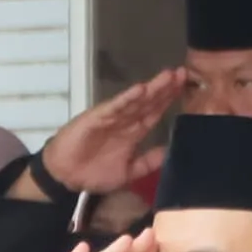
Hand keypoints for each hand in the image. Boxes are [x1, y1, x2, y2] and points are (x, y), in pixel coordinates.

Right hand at [32, 69, 190, 199]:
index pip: (155, 112)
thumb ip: (148, 162)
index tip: (185, 87)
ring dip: (152, 88)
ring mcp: (111, 117)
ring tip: (168, 76)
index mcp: (133, 132)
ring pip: (135, 101)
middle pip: (149, 102)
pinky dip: (127, 98)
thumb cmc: (93, 174)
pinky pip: (115, 107)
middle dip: (165, 88)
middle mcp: (125, 121)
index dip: (169, 100)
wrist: (65, 178)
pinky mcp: (97, 117)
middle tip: (182, 73)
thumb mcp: (129, 173)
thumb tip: (170, 153)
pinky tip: (140, 89)